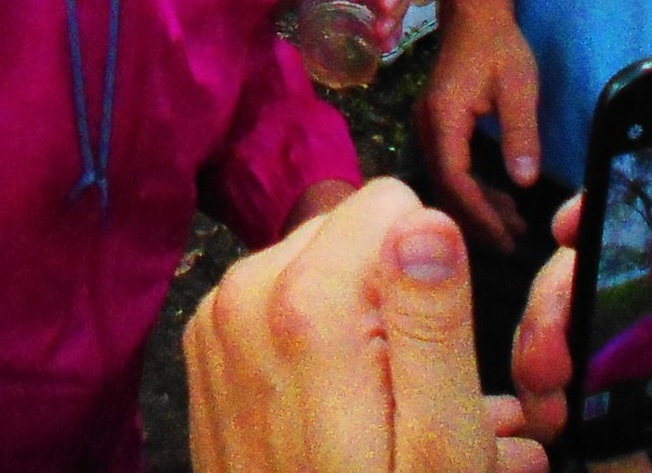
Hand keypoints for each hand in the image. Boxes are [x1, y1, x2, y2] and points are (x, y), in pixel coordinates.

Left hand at [186, 177, 543, 472]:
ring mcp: (219, 320)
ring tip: (388, 415)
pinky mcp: (211, 345)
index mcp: (305, 303)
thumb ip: (434, 327)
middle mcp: (246, 293)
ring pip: (324, 265)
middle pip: (356, 232)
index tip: (436, 358)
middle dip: (400, 301)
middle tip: (421, 396)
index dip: (435, 278)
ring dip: (366, 328)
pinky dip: (323, 345)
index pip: (396, 204)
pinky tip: (344, 413)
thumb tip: (426, 220)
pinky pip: (285, 301)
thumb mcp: (440, 448)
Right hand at [414, 6, 542, 248]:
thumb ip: (521, 133)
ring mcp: (428, 128)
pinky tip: (502, 203)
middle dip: (477, 219)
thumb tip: (525, 183)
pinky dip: (474, 191)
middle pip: (445, 187)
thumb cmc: (498, 46)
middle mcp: (426, 127)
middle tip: (512, 246)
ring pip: (447, 182)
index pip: (453, 177)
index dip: (477, 211)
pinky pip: (450, 170)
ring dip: (477, 208)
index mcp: (443, 117)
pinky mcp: (436, 129)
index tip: (504, 237)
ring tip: (514, 229)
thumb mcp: (518, 86)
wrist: (474, 14)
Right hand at [512, 109, 651, 472]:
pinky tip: (551, 408)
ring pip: (587, 323)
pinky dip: (558, 395)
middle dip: (561, 279)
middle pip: (607, 262)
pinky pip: (595, 394)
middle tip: (554, 310)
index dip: (609, 198)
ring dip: (548, 334)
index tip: (574, 214)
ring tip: (546, 372)